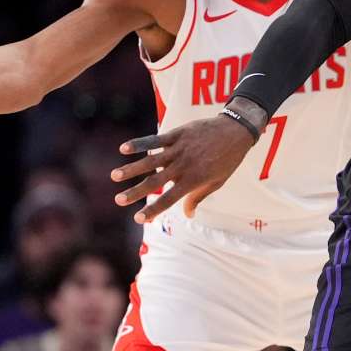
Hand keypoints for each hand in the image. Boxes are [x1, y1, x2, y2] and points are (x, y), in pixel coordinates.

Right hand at [111, 115, 255, 222]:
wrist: (235, 131)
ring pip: (150, 161)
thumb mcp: (217, 182)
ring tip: (115, 176)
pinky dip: (139, 144)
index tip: (138, 219)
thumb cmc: (227, 160)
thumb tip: (188, 215)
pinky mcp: (177, 134)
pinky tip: (124, 148)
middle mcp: (183, 166)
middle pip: (154, 182)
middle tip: (118, 200)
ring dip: (131, 169)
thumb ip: (198, 197)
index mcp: (193, 180)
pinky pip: (155, 140)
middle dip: (135, 192)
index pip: (169, 199)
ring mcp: (178, 149)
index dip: (153, 210)